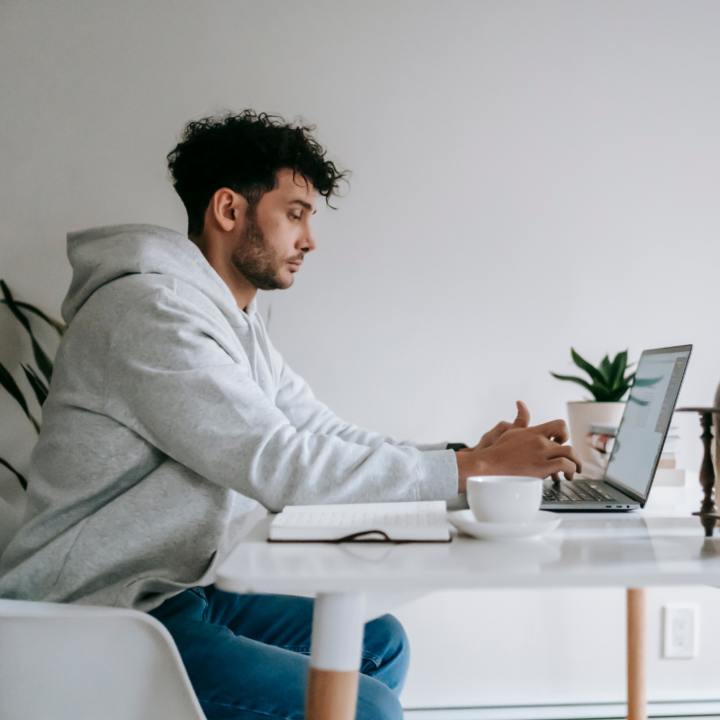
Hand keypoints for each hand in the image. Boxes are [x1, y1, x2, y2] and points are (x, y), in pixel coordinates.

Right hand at [455, 403, 581, 492]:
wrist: (489, 465)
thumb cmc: (498, 451)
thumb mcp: (510, 431)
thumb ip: (520, 418)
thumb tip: (521, 403)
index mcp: (534, 432)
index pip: (559, 425)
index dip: (564, 434)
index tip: (561, 443)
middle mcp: (540, 441)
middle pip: (566, 443)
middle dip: (571, 455)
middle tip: (571, 462)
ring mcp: (541, 454)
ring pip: (570, 454)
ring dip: (576, 464)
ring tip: (573, 472)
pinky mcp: (541, 468)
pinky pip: (564, 465)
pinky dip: (569, 471)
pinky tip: (565, 477)